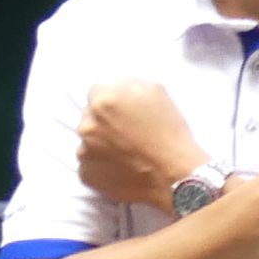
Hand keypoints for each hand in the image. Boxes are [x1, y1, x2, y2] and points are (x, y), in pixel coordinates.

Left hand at [73, 82, 203, 210]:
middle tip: (127, 131)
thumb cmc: (169, 132)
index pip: (96, 91)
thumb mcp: (156, 91)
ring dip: (101, 142)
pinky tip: (122, 165)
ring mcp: (84, 152)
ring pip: (88, 140)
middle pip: (89, 115)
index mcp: (103, 100)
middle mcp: (87, 125)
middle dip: (104, 120)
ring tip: (126, 151)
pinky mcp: (86, 174)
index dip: (113, 100)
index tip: (125, 111)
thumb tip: (116, 86)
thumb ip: (129, 84)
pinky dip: (102, 163)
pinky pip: (90, 163)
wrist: (174, 175)